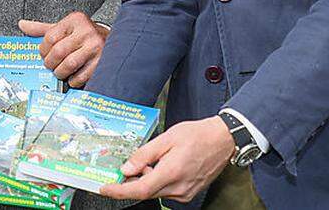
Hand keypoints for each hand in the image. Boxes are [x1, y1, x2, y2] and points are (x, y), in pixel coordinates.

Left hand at [18, 12, 108, 86]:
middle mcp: (86, 31)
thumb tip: (22, 25)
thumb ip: (44, 29)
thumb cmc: (83, 36)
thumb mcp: (65, 28)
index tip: (44, 55)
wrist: (112, 40)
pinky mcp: (102, 62)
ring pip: (69, 65)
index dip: (43, 50)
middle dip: (50, 63)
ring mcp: (96, 47)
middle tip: (50, 66)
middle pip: (58, 52)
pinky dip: (73, 80)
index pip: (50, 37)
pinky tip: (73, 76)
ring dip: (60, 72)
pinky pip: (81, 76)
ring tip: (60, 72)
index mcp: (75, 20)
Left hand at [99, 116, 233, 201]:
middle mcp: (179, 187)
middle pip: (146, 193)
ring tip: (150, 162)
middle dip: (131, 183)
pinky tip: (160, 167)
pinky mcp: (189, 193)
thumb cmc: (197, 135)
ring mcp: (185, 192)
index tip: (105, 188)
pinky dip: (157, 182)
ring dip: (146, 180)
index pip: (139, 190)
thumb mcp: (166, 138)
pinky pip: (165, 191)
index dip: (119, 191)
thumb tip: (126, 169)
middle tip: (123, 170)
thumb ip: (144, 155)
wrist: (223, 140)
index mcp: (172, 172)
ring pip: (155, 192)